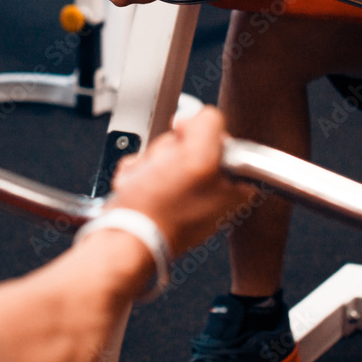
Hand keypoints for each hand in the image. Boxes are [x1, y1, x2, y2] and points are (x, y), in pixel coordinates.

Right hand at [107, 107, 252, 256]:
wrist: (125, 241)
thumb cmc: (159, 212)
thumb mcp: (198, 155)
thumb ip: (209, 124)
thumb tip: (193, 120)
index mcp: (237, 185)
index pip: (218, 135)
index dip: (195, 137)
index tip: (185, 150)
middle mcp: (215, 193)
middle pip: (188, 143)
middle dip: (166, 151)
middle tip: (161, 170)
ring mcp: (187, 199)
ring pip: (164, 154)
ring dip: (147, 163)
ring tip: (145, 183)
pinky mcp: (161, 203)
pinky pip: (147, 170)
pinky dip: (136, 175)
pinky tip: (136, 189)